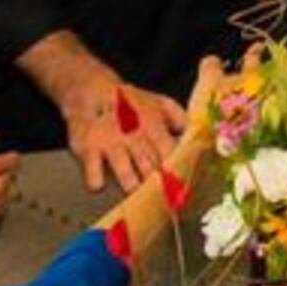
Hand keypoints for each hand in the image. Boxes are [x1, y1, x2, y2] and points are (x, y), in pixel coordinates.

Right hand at [61, 77, 188, 195]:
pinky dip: (98, 183)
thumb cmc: (129, 102)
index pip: (170, 153)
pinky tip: (101, 184)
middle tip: (161, 197)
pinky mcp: (88, 149)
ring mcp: (111, 143)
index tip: (182, 186)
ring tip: (136, 192)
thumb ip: (180, 120)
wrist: (90, 88)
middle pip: (151, 169)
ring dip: (133, 188)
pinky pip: (94, 174)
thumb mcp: (159, 103)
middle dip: (158, 186)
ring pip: (127, 176)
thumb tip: (198, 138)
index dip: (177, 171)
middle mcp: (134, 135)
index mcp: (153, 125)